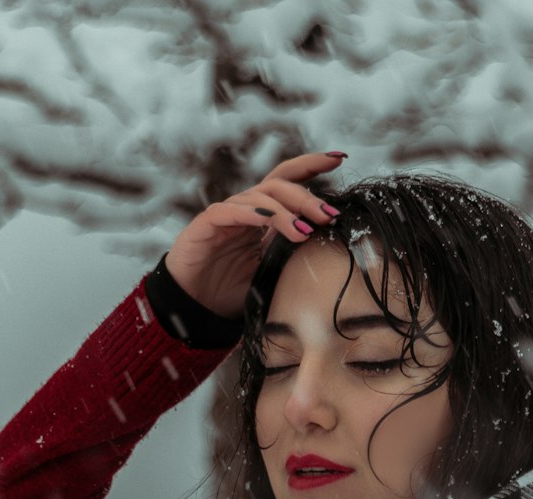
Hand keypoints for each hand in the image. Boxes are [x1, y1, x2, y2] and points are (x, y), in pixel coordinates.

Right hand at [165, 150, 344, 320]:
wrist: (193, 307)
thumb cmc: (230, 291)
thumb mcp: (270, 276)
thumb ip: (291, 259)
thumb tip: (329, 252)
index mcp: (263, 217)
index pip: (289, 182)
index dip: (311, 167)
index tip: (338, 159)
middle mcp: (247, 209)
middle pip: (280, 186)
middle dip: (307, 197)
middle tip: (329, 214)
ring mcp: (227, 214)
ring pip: (260, 197)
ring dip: (286, 211)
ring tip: (305, 231)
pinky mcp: (208, 223)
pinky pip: (232, 211)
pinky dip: (253, 213)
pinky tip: (270, 221)